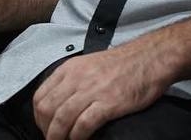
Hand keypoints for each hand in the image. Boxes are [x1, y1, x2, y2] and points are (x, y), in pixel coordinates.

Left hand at [33, 42, 171, 139]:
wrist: (151, 58)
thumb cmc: (123, 64)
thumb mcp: (89, 64)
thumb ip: (72, 80)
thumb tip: (60, 103)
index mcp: (70, 69)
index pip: (40, 97)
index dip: (39, 118)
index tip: (46, 128)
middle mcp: (77, 78)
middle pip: (46, 110)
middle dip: (46, 130)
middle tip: (54, 139)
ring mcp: (92, 90)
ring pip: (61, 119)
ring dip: (58, 137)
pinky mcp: (109, 103)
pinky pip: (83, 125)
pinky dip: (77, 137)